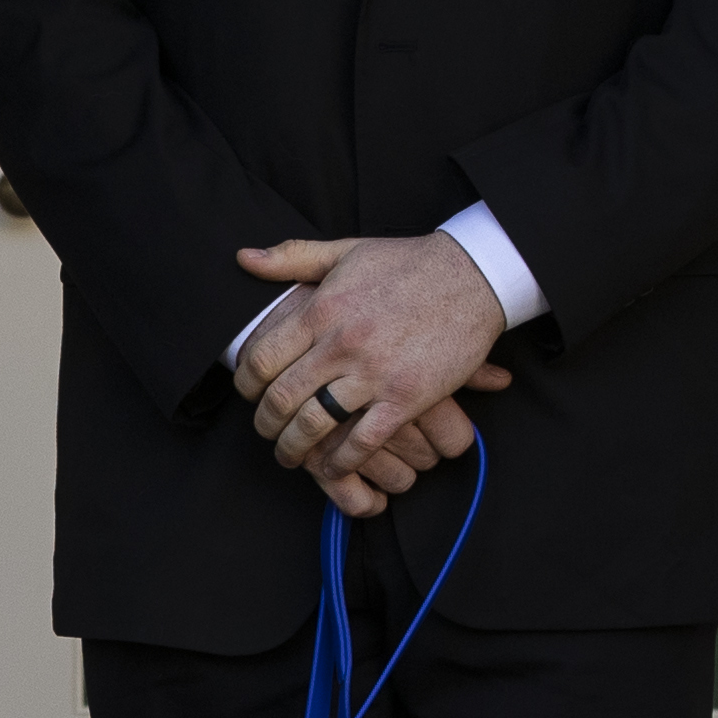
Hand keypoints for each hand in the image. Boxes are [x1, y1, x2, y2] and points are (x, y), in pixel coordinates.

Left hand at [231, 235, 516, 511]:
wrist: (473, 276)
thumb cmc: (408, 263)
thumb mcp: (346, 250)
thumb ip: (292, 257)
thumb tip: (244, 258)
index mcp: (322, 309)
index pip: (261, 358)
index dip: (245, 384)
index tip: (247, 394)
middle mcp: (342, 343)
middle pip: (281, 398)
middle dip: (265, 424)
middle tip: (265, 432)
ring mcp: (374, 374)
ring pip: (315, 425)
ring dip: (294, 448)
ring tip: (291, 455)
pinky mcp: (406, 398)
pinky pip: (363, 442)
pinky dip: (341, 461)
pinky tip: (332, 467)